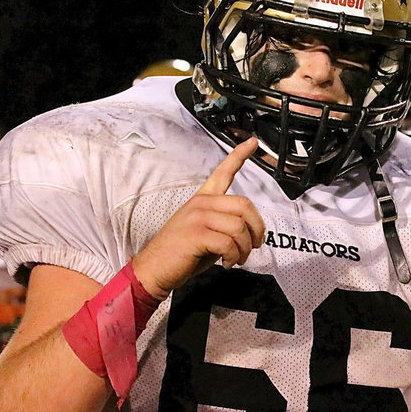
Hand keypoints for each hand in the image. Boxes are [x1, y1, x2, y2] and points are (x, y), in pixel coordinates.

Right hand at [132, 138, 264, 298]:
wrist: (153, 269)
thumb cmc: (181, 253)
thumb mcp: (205, 232)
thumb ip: (225, 224)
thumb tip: (250, 231)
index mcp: (203, 199)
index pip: (223, 171)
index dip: (240, 155)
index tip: (253, 142)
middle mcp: (201, 203)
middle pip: (244, 205)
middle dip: (257, 229)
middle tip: (253, 246)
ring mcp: (197, 217)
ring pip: (239, 227)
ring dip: (244, 249)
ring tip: (237, 259)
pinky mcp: (196, 234)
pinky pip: (229, 243)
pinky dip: (234, 257)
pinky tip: (227, 263)